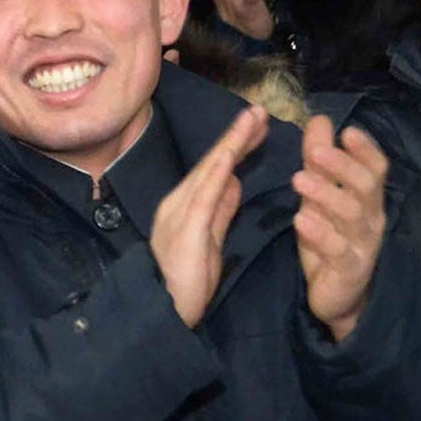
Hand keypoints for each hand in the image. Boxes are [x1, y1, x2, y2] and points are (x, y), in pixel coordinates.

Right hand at [149, 101, 267, 325]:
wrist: (161, 311)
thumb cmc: (185, 283)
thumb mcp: (211, 242)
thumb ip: (221, 211)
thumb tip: (235, 181)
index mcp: (186, 207)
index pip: (216, 170)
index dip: (236, 145)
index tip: (256, 125)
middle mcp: (179, 203)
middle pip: (212, 163)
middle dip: (236, 136)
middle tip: (259, 110)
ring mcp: (180, 213)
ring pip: (209, 170)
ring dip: (231, 143)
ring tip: (252, 120)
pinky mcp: (187, 227)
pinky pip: (206, 193)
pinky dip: (219, 170)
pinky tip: (232, 153)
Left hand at [295, 115, 387, 343]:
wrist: (336, 296)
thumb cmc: (328, 238)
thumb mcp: (320, 195)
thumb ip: (319, 162)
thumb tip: (318, 120)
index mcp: (366, 198)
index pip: (375, 169)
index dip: (364, 149)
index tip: (347, 130)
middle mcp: (370, 218)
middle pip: (365, 187)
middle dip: (342, 166)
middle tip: (316, 151)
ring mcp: (362, 244)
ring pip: (352, 215)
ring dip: (326, 194)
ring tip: (298, 179)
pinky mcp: (348, 269)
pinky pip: (338, 250)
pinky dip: (320, 233)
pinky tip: (301, 219)